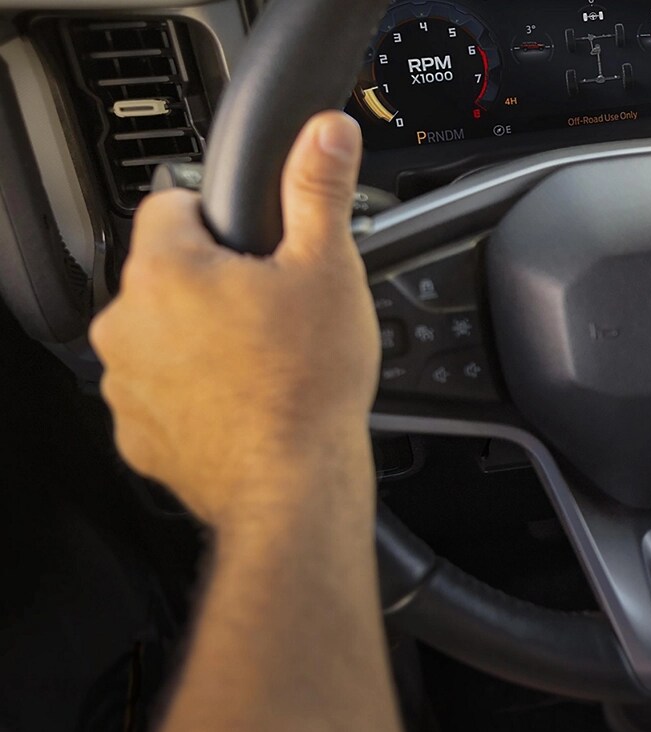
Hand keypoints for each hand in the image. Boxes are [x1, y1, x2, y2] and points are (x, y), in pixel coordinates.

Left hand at [91, 111, 376, 524]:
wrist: (292, 486)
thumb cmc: (308, 383)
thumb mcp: (329, 269)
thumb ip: (319, 190)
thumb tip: (326, 131)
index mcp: (166, 269)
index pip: (169, 204)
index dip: (220, 217)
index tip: (257, 247)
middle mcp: (127, 321)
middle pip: (168, 275)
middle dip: (215, 286)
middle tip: (275, 312)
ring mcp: (125, 381)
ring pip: (162, 336)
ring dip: (201, 341)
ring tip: (264, 363)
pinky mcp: (136, 432)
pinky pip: (163, 395)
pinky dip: (197, 396)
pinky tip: (246, 405)